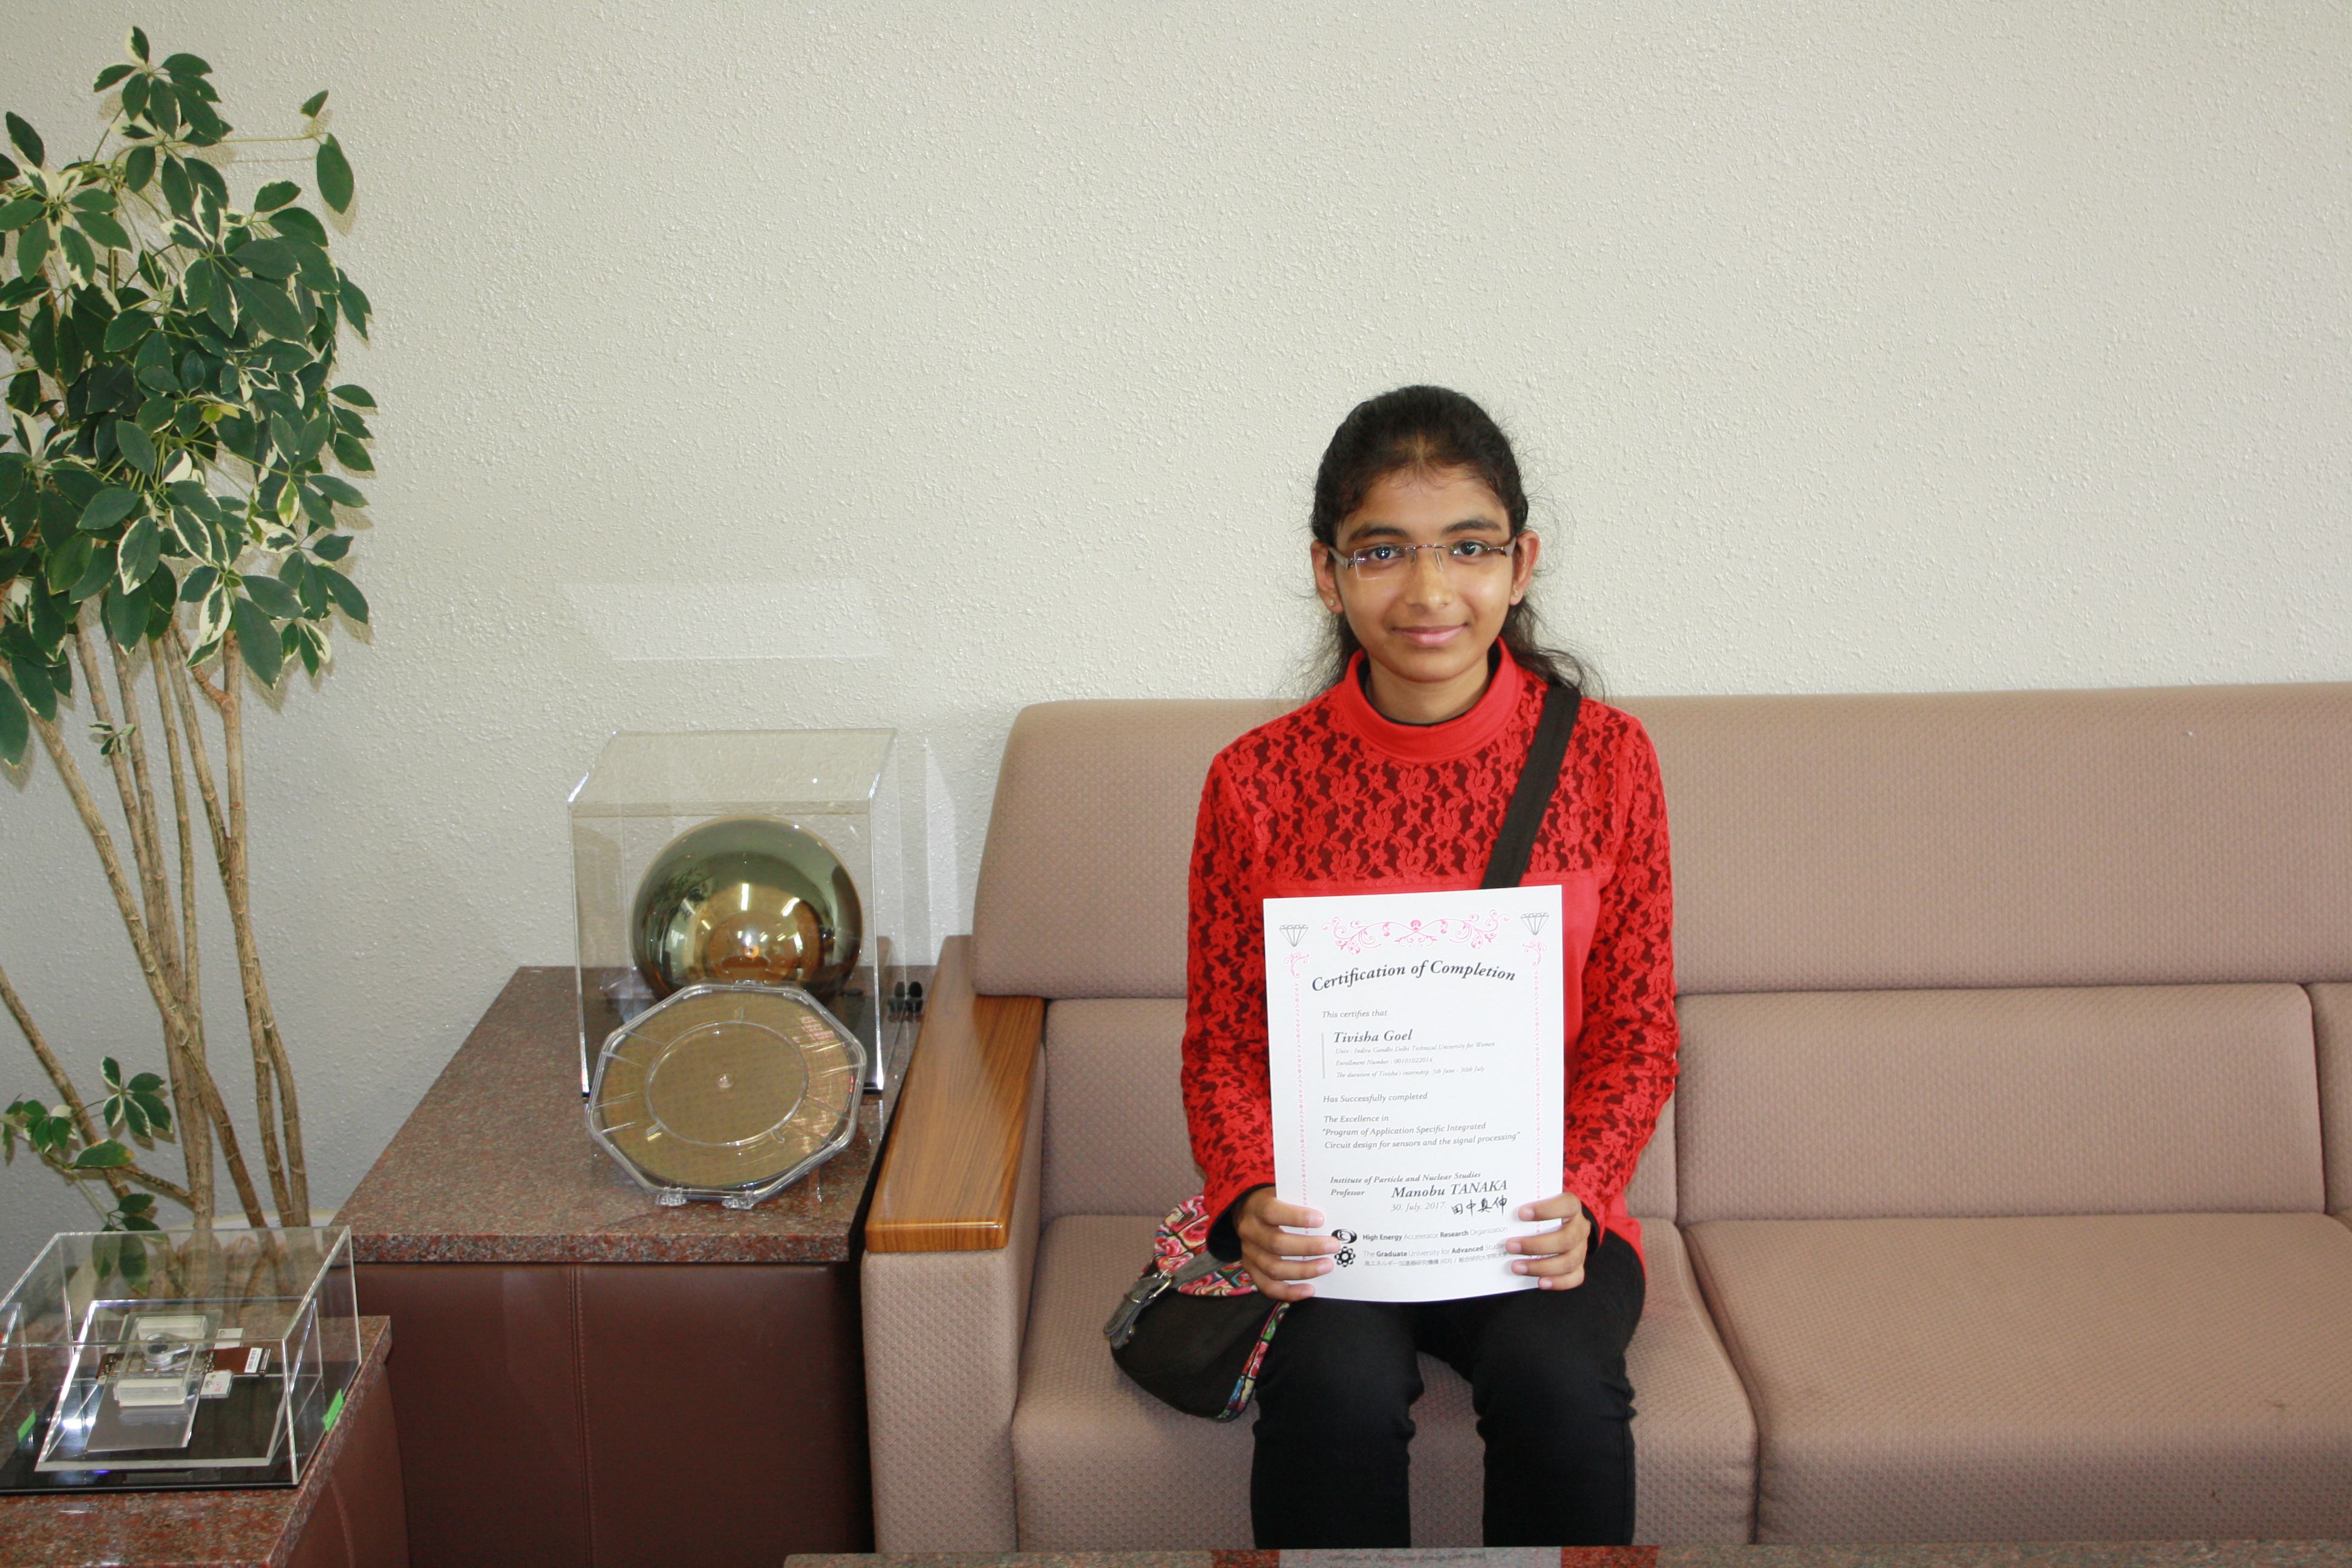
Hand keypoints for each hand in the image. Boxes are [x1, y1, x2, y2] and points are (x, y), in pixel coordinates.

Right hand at [1234, 1187, 1340, 1301]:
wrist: (1247, 1210)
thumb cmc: (1275, 1201)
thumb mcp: (1283, 1192)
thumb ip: (1301, 1199)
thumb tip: (1332, 1211)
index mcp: (1257, 1207)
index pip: (1272, 1212)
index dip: (1296, 1217)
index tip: (1320, 1219)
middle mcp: (1250, 1231)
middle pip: (1276, 1244)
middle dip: (1308, 1247)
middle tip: (1333, 1246)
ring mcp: (1249, 1253)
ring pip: (1274, 1268)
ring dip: (1303, 1270)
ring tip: (1327, 1266)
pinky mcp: (1251, 1269)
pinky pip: (1268, 1286)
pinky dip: (1289, 1292)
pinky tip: (1310, 1290)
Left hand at [1503, 1192, 1590, 1288]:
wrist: (1563, 1223)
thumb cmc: (1544, 1212)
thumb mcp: (1538, 1202)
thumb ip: (1526, 1203)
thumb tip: (1503, 1209)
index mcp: (1572, 1207)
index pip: (1566, 1205)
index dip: (1546, 1210)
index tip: (1521, 1213)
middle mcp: (1580, 1228)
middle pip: (1566, 1239)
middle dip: (1535, 1245)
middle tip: (1510, 1246)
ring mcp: (1581, 1249)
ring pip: (1569, 1262)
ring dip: (1541, 1266)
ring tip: (1516, 1267)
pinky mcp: (1578, 1266)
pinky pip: (1575, 1277)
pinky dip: (1558, 1282)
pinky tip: (1540, 1282)